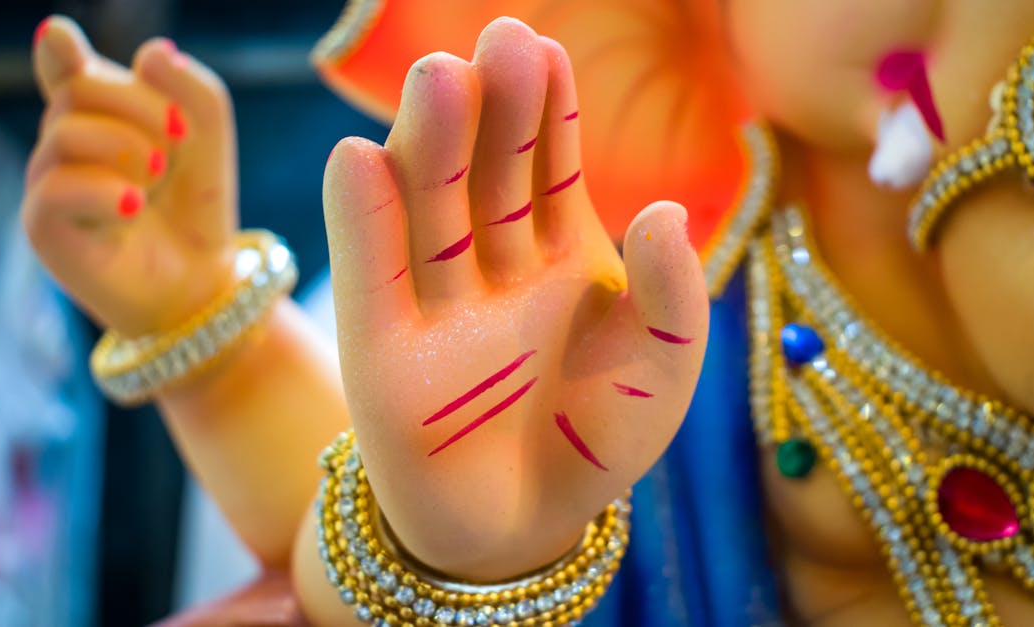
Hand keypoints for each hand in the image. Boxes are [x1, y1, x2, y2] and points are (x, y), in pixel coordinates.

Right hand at [24, 16, 236, 336]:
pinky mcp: (44, 226)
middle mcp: (62, 142)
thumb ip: (193, 88)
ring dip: (131, 150)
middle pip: (81, 88)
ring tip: (156, 182)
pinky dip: (106, 191)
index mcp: (96, 114)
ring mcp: (48, 182)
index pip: (65, 67)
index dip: (60, 50)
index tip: (61, 38)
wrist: (200, 280)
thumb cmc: (195, 206)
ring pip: (68, 132)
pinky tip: (134, 206)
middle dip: (142, 106)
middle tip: (178, 142)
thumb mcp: (210, 138)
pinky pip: (59, 187)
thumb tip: (151, 52)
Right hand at [321, 17, 708, 578]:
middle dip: (495, 110)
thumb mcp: (662, 371)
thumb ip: (671, 295)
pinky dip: (365, 221)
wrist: (528, 527)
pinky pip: (373, 277)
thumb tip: (662, 212)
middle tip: (499, 43)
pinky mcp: (382, 352)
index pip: (550, 166)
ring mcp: (435, 301)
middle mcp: (494, 263)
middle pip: (488, 172)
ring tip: (440, 77)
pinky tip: (362, 158)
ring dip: (431, 144)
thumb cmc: (600, 442)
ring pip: (430, 209)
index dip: (548, 111)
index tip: (544, 50)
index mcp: (562, 255)